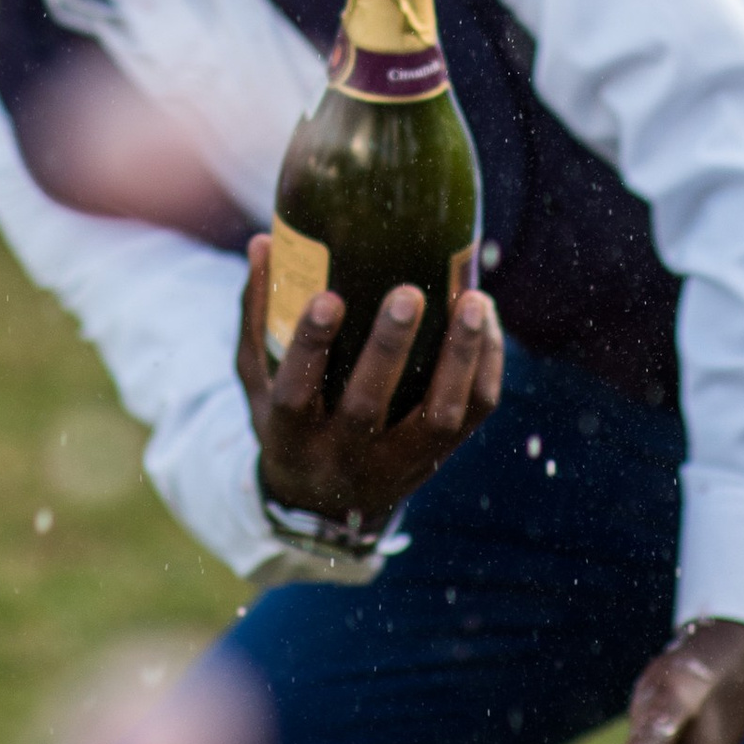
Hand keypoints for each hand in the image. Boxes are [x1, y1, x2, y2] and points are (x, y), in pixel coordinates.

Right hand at [238, 238, 504, 539]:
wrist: (327, 503)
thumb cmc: (289, 419)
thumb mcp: (260, 380)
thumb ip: (258, 315)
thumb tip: (264, 240)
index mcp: (292, 436)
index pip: (296, 394)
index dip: (310, 347)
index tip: (328, 297)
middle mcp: (343, 456)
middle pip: (369, 407)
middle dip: (390, 348)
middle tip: (408, 293)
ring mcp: (396, 462)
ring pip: (437, 418)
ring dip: (459, 357)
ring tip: (473, 301)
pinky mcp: (438, 457)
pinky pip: (473, 415)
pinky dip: (485, 366)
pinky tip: (485, 321)